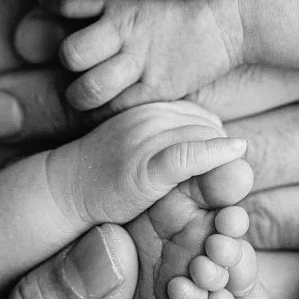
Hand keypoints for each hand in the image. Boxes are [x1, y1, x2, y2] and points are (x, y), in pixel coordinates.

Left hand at [0, 0, 298, 257]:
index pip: (235, 17)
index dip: (130, 23)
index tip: (38, 27)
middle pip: (213, 104)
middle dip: (92, 108)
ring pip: (230, 181)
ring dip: (121, 177)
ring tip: (14, 162)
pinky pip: (272, 237)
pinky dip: (187, 230)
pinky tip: (105, 218)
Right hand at [43, 99, 250, 225]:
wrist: (63, 190)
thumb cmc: (103, 174)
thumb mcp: (136, 144)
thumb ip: (167, 137)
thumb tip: (212, 141)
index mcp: (148, 108)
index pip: (200, 117)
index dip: (214, 142)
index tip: (212, 171)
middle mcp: (148, 117)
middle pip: (208, 126)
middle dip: (222, 153)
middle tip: (219, 184)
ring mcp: (144, 140)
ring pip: (205, 137)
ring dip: (222, 164)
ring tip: (220, 190)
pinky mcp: (144, 167)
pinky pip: (189, 155)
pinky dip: (216, 155)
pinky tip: (234, 157)